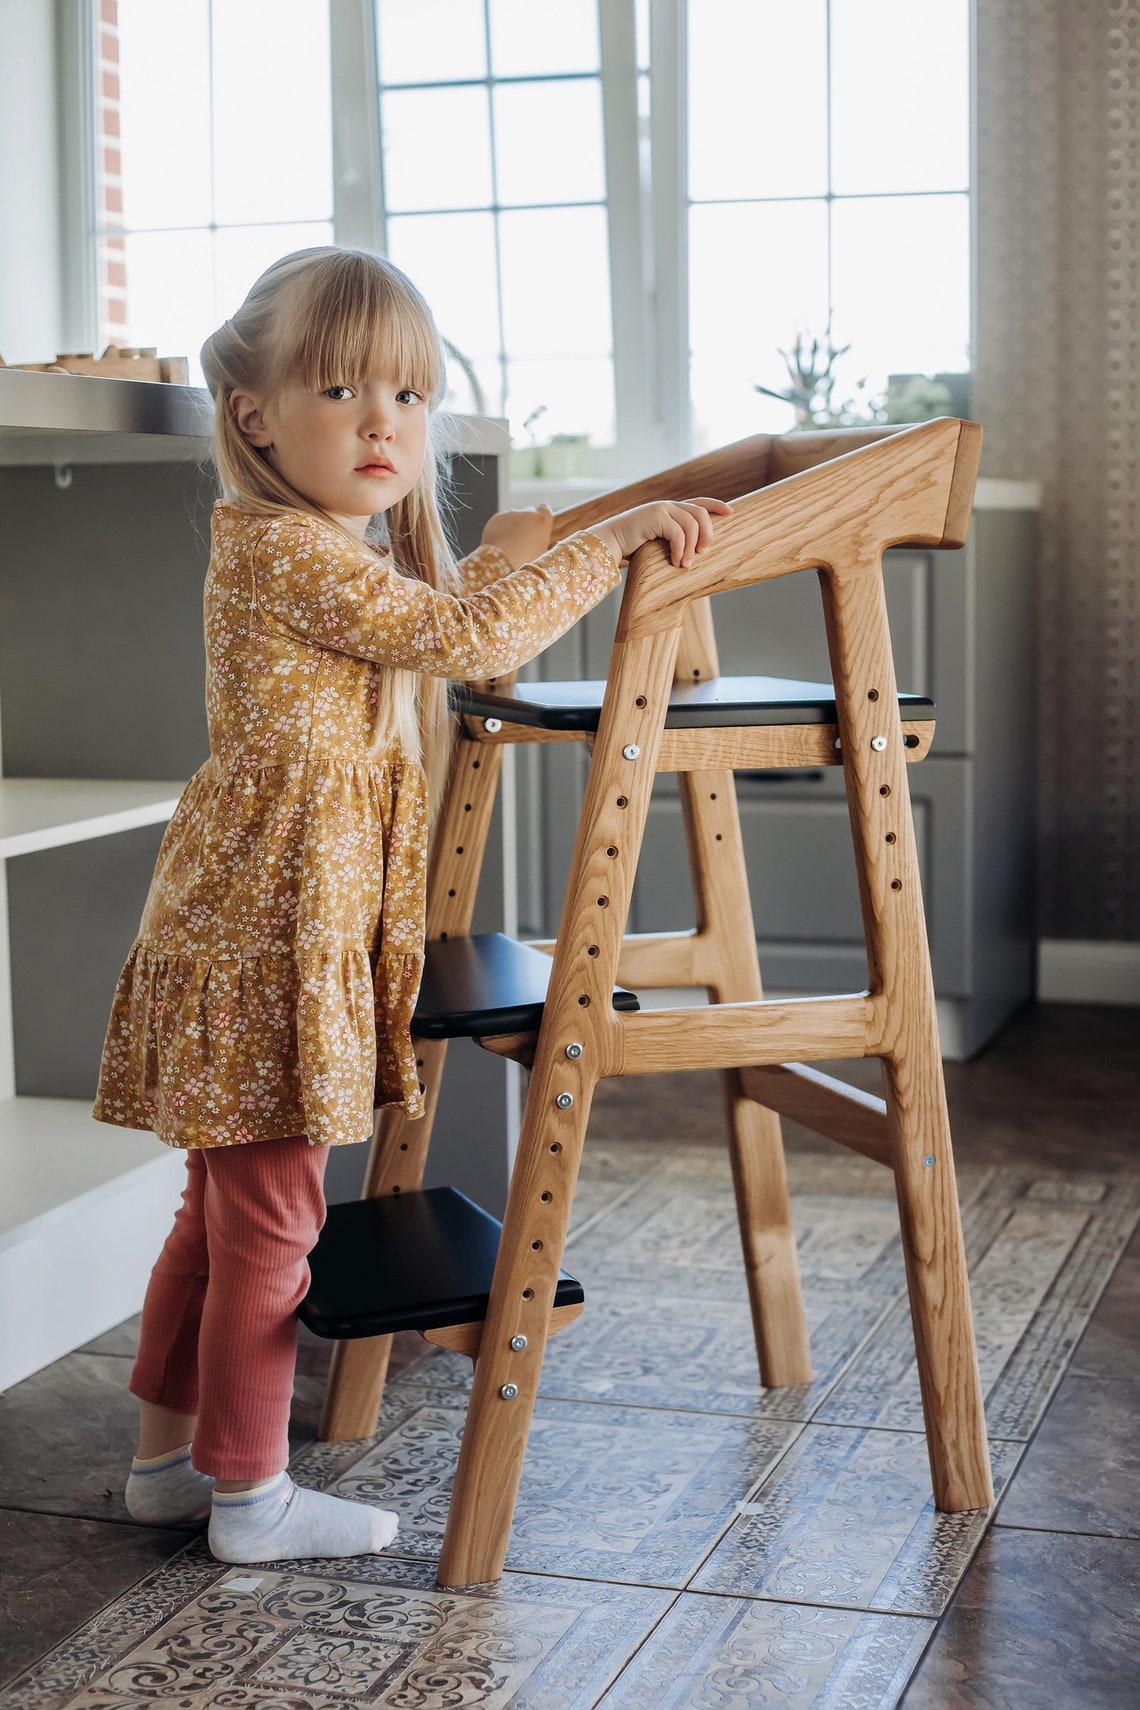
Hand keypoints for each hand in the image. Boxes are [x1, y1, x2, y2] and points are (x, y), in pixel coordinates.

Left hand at [480, 503, 554, 569]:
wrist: (505, 560)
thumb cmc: (528, 560)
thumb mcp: (543, 550)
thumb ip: (541, 538)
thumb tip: (537, 537)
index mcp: (543, 520)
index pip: (544, 508)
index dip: (540, 515)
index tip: (537, 523)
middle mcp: (528, 512)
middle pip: (528, 512)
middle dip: (526, 521)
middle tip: (523, 538)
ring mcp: (511, 513)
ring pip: (513, 518)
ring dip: (512, 526)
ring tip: (510, 544)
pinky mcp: (498, 517)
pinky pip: (501, 522)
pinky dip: (500, 529)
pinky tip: (501, 543)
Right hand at [591, 496, 732, 569]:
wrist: (609, 543)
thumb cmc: (632, 548)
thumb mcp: (658, 542)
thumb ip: (674, 541)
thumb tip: (694, 556)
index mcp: (670, 509)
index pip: (699, 502)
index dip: (716, 505)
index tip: (730, 513)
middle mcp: (668, 505)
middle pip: (700, 513)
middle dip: (707, 534)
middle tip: (702, 554)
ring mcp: (661, 508)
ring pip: (692, 524)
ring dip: (692, 547)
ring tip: (685, 565)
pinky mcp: (655, 516)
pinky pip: (679, 533)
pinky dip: (681, 550)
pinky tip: (676, 562)